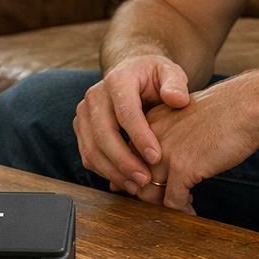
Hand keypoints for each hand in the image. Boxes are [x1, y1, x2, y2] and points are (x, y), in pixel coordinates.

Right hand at [73, 55, 192, 195]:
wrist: (132, 75)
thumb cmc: (153, 77)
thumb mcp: (169, 72)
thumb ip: (175, 83)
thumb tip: (176, 99)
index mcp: (117, 80)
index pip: (125, 112)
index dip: (139, 137)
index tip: (156, 157)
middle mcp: (95, 95)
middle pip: (103, 134)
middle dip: (124, 161)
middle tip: (146, 179)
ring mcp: (84, 113)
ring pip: (91, 149)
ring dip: (113, 171)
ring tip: (137, 186)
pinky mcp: (81, 128)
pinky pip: (87, 155)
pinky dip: (105, 172)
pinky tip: (126, 182)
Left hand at [134, 75, 258, 213]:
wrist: (246, 105)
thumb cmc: (223, 111)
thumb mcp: (184, 117)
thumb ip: (168, 136)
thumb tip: (163, 161)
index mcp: (148, 123)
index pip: (130, 157)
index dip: (141, 177)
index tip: (155, 187)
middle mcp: (150, 138)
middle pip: (136, 178)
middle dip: (150, 195)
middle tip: (167, 200)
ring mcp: (164, 154)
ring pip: (150, 194)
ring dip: (164, 207)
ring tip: (180, 207)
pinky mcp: (183, 168)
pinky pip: (173, 202)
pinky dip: (182, 211)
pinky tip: (192, 210)